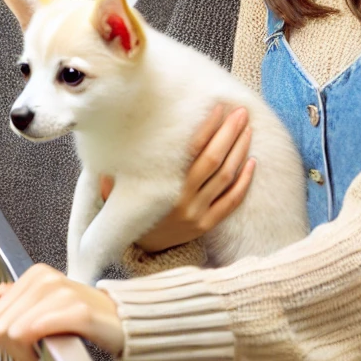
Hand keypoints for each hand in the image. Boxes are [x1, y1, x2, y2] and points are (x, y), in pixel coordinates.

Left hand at [0, 263, 124, 360]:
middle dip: (10, 348)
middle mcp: (45, 280)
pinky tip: (47, 351)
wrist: (121, 319)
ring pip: (15, 332)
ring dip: (23, 352)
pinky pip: (38, 330)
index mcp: (35, 275)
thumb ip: (22, 297)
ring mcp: (62, 293)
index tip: (19, 345)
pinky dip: (38, 347)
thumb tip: (0, 292)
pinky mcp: (78, 312)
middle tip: (29, 352)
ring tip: (39, 352)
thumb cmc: (83, 314)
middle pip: (0, 327)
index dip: (1, 339)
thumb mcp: (49, 301)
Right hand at [101, 104, 254, 252]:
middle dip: (229, 133)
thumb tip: (108, 143)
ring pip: (226, 177)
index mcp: (164, 187)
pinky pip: (232, 201)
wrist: (144, 251)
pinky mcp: (209, 224)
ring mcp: (199, 213)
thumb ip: (113, 173)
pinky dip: (244, 181)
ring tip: (247, 128)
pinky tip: (252, 162)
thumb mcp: (118, 194)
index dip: (207, 128)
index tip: (217, 109)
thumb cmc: (132, 213)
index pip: (191, 150)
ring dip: (239, 150)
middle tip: (240, 112)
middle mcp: (184, 199)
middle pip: (213, 160)